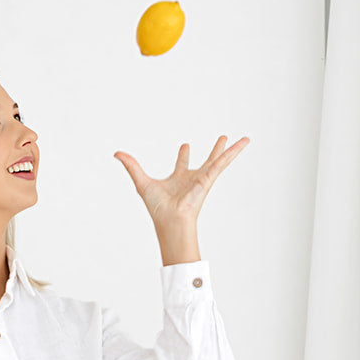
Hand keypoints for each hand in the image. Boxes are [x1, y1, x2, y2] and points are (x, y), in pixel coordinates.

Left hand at [113, 136, 249, 225]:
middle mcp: (192, 180)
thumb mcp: (141, 182)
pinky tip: (243, 143)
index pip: (182, 165)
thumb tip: (116, 153)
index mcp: (179, 180)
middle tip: (221, 139)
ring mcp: (203, 179)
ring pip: (220, 161)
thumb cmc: (157, 208)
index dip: (183, 156)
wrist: (169, 220)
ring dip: (230, 150)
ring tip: (243, 140)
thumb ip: (131, 166)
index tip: (186, 146)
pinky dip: (233, 152)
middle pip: (206, 161)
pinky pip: (223, 162)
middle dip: (214, 152)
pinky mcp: (209, 179)